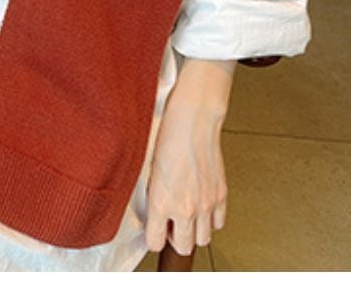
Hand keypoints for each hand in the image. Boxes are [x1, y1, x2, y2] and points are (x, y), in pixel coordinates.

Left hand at [144, 58, 235, 255]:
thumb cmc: (165, 137)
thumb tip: (151, 210)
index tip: (152, 230)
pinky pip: (219, 223)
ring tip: (186, 214)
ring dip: (193, 230)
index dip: (153, 238)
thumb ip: (150, 195)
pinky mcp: (220, 195)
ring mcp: (205, 203)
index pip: (155, 243)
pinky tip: (201, 204)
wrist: (191, 121)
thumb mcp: (146, 168)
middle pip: (182, 247)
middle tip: (169, 222)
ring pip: (203, 239)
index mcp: (160, 202)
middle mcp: (184, 208)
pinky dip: (211, 219)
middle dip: (173, 238)